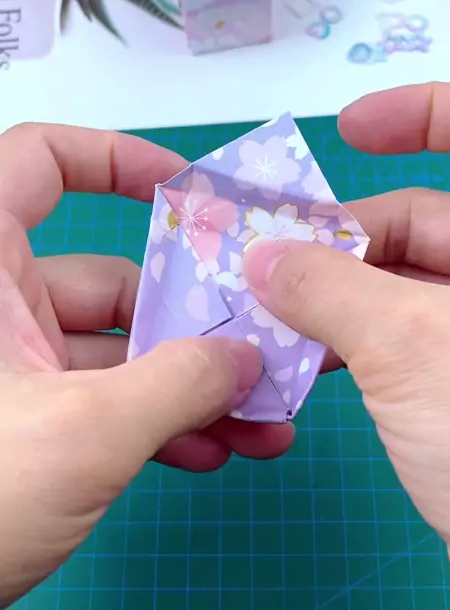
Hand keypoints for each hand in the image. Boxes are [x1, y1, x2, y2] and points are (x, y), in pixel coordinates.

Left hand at [0, 124, 292, 607]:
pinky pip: (108, 404)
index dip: (111, 158)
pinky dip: (160, 423)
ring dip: (192, 384)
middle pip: (114, 279)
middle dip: (196, 320)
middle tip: (264, 345)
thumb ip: (176, 386)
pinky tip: (213, 452)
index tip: (185, 193)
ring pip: (122, 353)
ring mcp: (18, 371)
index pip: (37, 163)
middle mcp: (2, 310)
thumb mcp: (83, 433)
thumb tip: (244, 358)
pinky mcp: (32, 424)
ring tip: (261, 416)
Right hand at [244, 82, 449, 609]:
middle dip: (342, 236)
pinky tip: (298, 356)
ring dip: (333, 297)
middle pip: (424, 223)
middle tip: (265, 256)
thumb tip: (263, 255)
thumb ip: (327, 287)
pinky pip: (398, 342)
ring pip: (401, 289)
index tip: (351, 127)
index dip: (429, 113)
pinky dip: (348, 343)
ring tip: (265, 309)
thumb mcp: (406, 343)